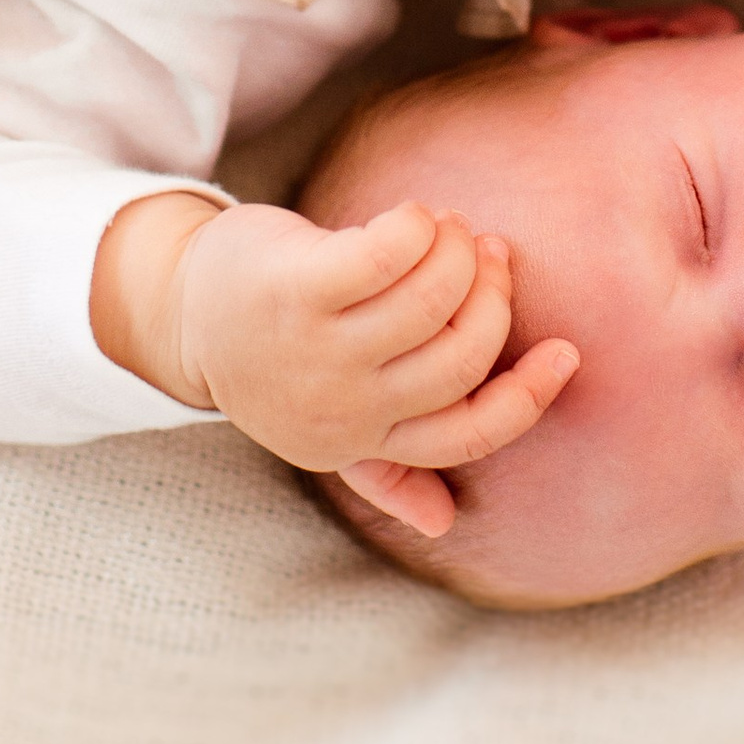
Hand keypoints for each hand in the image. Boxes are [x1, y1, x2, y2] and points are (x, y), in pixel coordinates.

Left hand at [89, 191, 576, 537]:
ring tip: (447, 229)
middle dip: (492, 294)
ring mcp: (319, 349)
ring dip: (457, 249)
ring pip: (435, 297)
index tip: (564, 352)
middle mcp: (346, 405)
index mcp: (365, 439)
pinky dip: (418, 226)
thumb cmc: (271, 361)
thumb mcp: (322, 428)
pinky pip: (389, 252)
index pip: (469, 434)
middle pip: (465, 353)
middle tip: (486, 254)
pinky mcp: (297, 289)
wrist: (180, 311)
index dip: (529, 397)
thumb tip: (442, 525)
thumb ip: (384, 469)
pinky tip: (414, 217)